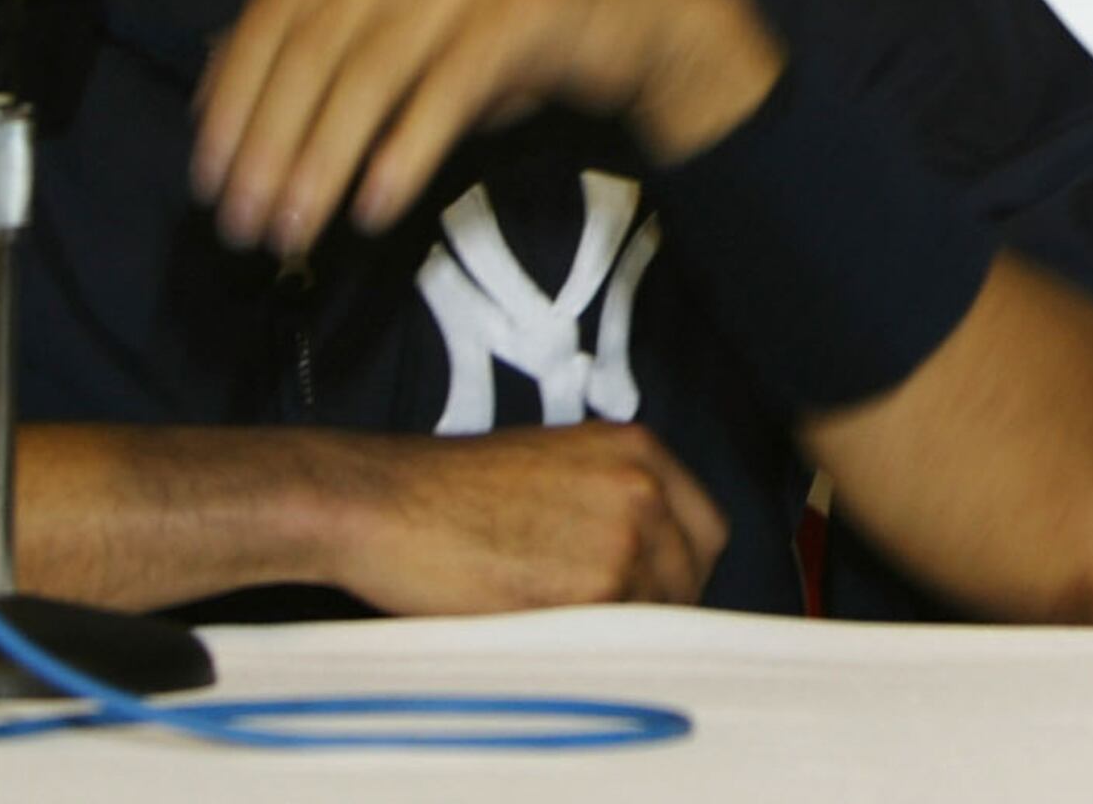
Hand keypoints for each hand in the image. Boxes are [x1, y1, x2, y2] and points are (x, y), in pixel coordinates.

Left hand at [192, 0, 785, 254]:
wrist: (644, 9)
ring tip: (296, 231)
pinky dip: (402, 155)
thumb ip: (328, 38)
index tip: (207, 174)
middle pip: (316, 44)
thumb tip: (211, 85)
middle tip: (243, 224)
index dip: (234, 96)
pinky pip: (445, 90)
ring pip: (372, 71)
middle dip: (269, 144)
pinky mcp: (527, 5)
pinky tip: (372, 208)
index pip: (277, 6)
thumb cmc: (510, 22)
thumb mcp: (409, 17)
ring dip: (322, 161)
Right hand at [317, 423, 729, 612]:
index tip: (657, 593)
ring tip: (562, 623)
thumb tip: (650, 562)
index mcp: (637, 448)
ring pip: (657, 611)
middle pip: (693, 572)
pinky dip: (590, 644)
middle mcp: (642, 486)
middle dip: (661, 602)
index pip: (705, 528)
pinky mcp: (593, 587)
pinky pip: (617, 636)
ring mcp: (623, 536)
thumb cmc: (452, 490)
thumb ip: (613, 499)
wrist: (387, 502)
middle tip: (612, 621)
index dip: (681, 568)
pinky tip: (545, 632)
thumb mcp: (557, 466)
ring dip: (619, 626)